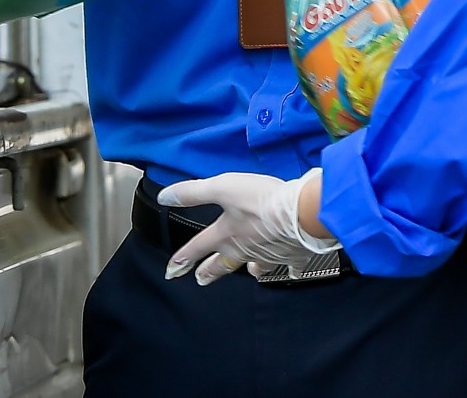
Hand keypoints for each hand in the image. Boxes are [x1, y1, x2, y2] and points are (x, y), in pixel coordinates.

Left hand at [159, 169, 338, 285]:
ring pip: (254, 266)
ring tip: (248, 272)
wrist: (301, 213)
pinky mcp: (290, 255)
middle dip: (210, 271)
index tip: (173, 269)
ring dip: (249, 270)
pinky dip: (288, 269)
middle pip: (222, 265)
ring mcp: (267, 255)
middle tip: (201, 279)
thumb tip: (165, 196)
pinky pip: (288, 266)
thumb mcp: (222, 188)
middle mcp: (244, 249)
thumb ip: (193, 192)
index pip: (198, 248)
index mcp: (226, 235)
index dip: (183, 257)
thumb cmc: (263, 201)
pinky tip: (290, 271)